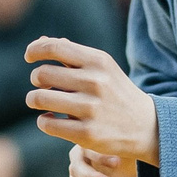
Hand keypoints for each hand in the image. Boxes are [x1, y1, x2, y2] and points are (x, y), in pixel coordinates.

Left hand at [26, 38, 158, 163]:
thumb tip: (39, 43)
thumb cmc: (116, 93)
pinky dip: (43, 122)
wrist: (147, 127)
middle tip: (42, 85)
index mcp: (98, 61)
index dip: (34, 50)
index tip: (29, 57)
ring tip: (39, 102)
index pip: (55, 47)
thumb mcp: (102, 68)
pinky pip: (46, 124)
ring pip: (39, 99)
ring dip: (34, 100)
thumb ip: (71, 54)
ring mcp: (91, 109)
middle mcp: (95, 82)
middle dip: (36, 79)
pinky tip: (50, 120)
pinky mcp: (87, 133)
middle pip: (42, 74)